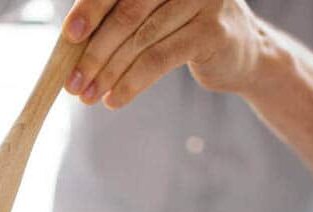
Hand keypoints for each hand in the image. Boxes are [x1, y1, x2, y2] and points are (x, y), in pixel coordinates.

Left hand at [61, 0, 271, 107]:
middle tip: (73, 82)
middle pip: (127, 13)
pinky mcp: (212, 32)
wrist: (243, 52)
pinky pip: (159, 60)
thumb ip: (119, 16)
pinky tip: (114, 100)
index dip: (91, 9)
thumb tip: (71, 40)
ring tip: (89, 96)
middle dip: (94, 51)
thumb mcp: (152, 13)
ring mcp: (202, 0)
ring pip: (141, 40)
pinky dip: (131, 83)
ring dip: (108, 73)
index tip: (69, 36)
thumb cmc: (184, 30)